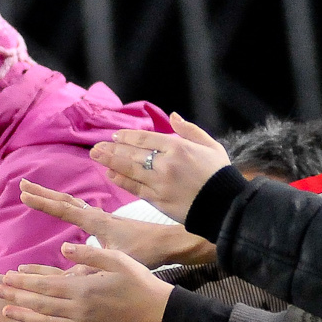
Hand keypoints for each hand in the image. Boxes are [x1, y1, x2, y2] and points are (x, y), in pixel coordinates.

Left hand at [0, 245, 173, 321]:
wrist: (158, 312)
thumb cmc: (138, 281)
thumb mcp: (116, 259)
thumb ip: (88, 254)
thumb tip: (65, 247)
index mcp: (82, 290)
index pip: (44, 286)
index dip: (23, 283)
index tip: (6, 277)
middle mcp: (78, 311)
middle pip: (39, 304)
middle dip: (16, 298)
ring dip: (24, 317)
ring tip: (6, 311)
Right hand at [20, 179, 215, 267]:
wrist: (173, 243)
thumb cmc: (148, 252)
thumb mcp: (117, 262)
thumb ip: (90, 269)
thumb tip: (64, 279)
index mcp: (98, 223)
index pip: (65, 209)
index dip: (43, 201)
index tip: (24, 193)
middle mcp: (99, 217)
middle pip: (66, 201)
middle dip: (43, 193)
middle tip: (23, 183)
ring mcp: (106, 219)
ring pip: (75, 203)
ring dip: (55, 197)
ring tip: (38, 192)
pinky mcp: (112, 224)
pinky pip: (85, 209)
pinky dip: (70, 205)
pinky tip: (69, 208)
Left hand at [88, 112, 229, 221]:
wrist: (225, 205)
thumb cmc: (220, 174)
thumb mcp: (210, 145)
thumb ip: (190, 130)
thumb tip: (173, 115)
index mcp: (178, 147)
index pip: (145, 139)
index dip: (127, 137)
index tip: (115, 136)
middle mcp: (166, 164)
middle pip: (133, 154)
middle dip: (112, 149)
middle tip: (96, 147)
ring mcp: (160, 183)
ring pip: (130, 170)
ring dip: (111, 163)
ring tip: (96, 157)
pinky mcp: (158, 200)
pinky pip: (135, 188)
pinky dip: (121, 181)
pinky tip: (111, 175)